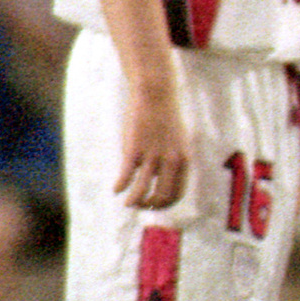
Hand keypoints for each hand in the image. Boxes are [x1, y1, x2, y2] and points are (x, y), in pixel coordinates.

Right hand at [114, 87, 189, 209]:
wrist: (156, 94)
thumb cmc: (164, 118)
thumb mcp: (177, 142)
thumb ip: (172, 161)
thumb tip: (160, 180)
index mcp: (184, 160)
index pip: (177, 193)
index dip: (165, 205)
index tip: (154, 206)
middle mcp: (171, 161)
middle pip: (162, 197)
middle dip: (149, 206)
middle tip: (139, 205)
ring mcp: (152, 156)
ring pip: (143, 191)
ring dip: (134, 202)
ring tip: (127, 203)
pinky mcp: (134, 149)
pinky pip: (126, 176)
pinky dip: (120, 187)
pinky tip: (115, 190)